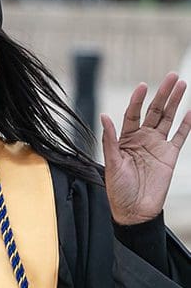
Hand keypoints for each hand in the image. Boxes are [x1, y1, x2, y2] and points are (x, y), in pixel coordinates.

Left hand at [101, 72, 190, 224]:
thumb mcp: (112, 163)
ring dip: (175, 102)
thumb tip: (104, 116)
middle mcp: (142, 138)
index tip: (143, 85)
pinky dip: (187, 124)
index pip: (133, 113)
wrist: (134, 211)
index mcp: (125, 138)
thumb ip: (110, 140)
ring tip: (182, 85)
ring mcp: (157, 146)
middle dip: (163, 94)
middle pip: (154, 111)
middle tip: (171, 77)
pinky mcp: (170, 156)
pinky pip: (180, 137)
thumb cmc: (118, 189)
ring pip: (168, 119)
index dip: (138, 99)